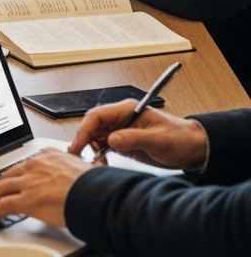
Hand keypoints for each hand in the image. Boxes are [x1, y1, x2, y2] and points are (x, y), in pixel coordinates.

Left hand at [0, 149, 90, 227]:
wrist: (94, 194)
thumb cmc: (95, 185)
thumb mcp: (87, 169)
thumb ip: (80, 169)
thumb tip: (92, 170)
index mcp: (49, 156)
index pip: (28, 162)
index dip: (19, 172)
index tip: (16, 178)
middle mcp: (35, 165)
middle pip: (10, 174)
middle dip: (1, 184)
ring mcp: (28, 181)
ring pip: (1, 188)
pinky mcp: (25, 199)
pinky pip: (3, 205)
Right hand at [69, 99, 208, 169]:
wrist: (195, 148)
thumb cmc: (180, 138)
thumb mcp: (158, 140)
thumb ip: (133, 138)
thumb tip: (110, 140)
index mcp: (127, 110)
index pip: (98, 115)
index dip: (85, 129)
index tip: (78, 144)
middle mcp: (121, 118)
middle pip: (93, 125)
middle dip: (84, 140)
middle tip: (78, 156)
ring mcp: (122, 130)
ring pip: (97, 136)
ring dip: (92, 149)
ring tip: (94, 162)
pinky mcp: (125, 142)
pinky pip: (105, 146)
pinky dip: (100, 155)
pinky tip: (102, 163)